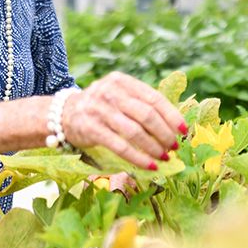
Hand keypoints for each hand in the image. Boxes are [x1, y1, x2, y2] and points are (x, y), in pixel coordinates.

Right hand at [61, 71, 186, 169]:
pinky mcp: (90, 128)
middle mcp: (110, 92)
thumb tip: (175, 126)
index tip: (184, 131)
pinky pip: (120, 146)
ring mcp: (99, 109)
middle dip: (164, 134)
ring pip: (135, 131)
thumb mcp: (118, 97)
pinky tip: (149, 166)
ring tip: (164, 157)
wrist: (64, 114)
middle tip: (173, 147)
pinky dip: (138, 158)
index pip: (154, 98)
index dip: (172, 116)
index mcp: (122, 81)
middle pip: (146, 115)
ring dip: (153, 147)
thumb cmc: (101, 108)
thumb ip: (141, 104)